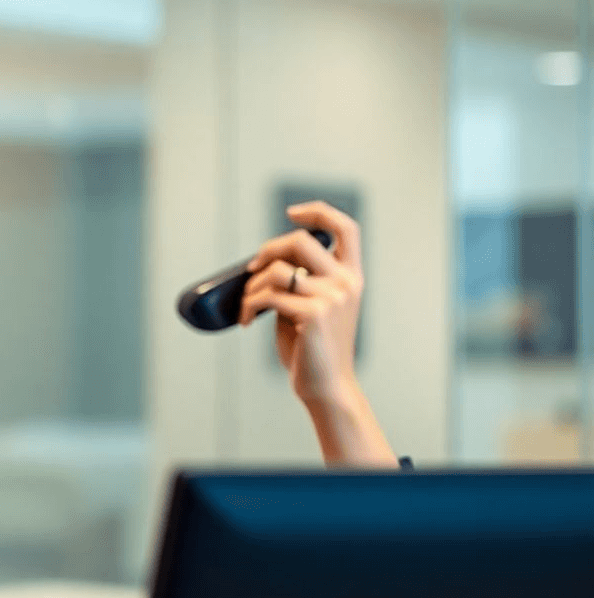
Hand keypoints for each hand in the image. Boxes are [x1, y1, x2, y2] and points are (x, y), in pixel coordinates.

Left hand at [239, 201, 362, 403]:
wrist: (326, 386)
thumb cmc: (313, 347)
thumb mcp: (312, 304)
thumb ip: (301, 279)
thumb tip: (265, 260)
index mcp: (351, 276)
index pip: (346, 228)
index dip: (319, 211)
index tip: (292, 212)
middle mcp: (346, 283)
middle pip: (299, 240)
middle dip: (266, 250)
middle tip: (251, 270)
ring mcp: (332, 297)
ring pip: (276, 270)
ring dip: (251, 286)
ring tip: (247, 305)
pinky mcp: (314, 314)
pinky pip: (268, 295)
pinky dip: (248, 305)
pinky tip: (246, 320)